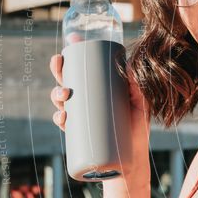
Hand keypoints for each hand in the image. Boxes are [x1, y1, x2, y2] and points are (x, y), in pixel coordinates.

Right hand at [49, 53, 150, 182]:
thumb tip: (129, 67)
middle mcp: (86, 101)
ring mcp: (81, 116)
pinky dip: (60, 118)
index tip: (72, 40)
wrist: (133, 157)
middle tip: (59, 64)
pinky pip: (63, 124)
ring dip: (56, 94)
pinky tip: (63, 116)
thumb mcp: (141, 104)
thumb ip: (138, 87)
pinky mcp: (79, 134)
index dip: (75, 54)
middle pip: (66, 81)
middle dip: (58, 70)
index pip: (83, 68)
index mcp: (98, 89)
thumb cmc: (137, 127)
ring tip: (64, 94)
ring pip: (61, 101)